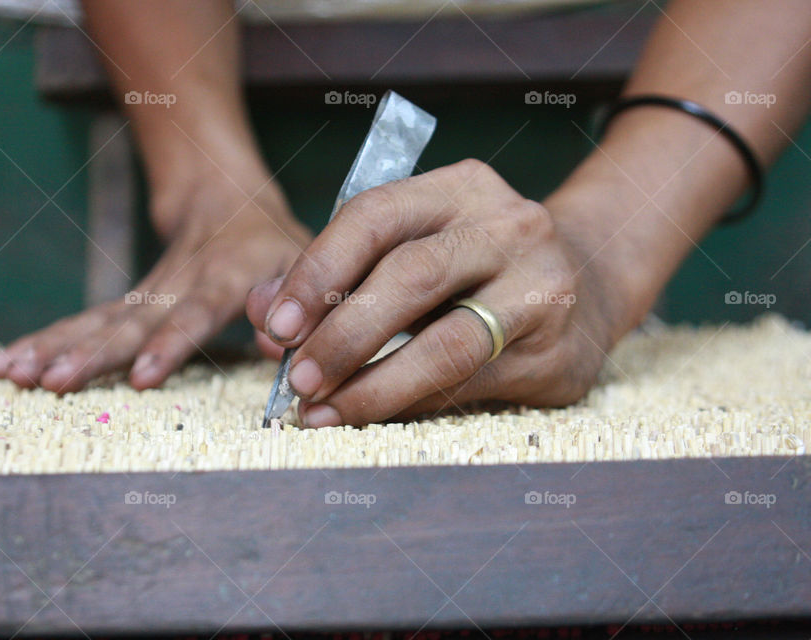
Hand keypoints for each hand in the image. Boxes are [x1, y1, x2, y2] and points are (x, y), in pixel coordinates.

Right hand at [0, 175, 310, 392]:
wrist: (226, 200)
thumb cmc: (276, 245)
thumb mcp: (305, 263)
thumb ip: (298, 302)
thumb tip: (279, 344)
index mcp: (225, 278)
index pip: (195, 312)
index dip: (170, 344)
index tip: (141, 376)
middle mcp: (177, 286)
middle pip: (129, 321)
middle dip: (90, 354)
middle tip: (51, 382)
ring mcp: (146, 295)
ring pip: (95, 321)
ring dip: (54, 348)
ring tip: (12, 374)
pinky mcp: (127, 304)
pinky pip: (83, 324)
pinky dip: (44, 342)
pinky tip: (4, 363)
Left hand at [247, 159, 626, 427]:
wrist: (590, 282)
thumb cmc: (475, 264)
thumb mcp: (414, 246)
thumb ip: (336, 273)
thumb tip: (261, 312)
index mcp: (462, 188)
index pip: (374, 215)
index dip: (317, 271)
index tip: (277, 324)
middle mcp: (509, 227)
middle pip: (411, 276)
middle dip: (342, 334)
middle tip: (296, 378)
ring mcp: (540, 288)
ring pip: (446, 344)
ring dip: (373, 384)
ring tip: (321, 410)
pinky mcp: (556, 352)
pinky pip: (468, 386)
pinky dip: (409, 405)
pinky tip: (369, 417)